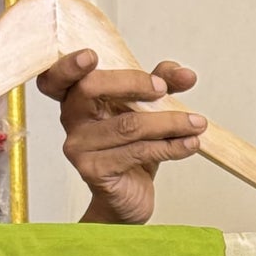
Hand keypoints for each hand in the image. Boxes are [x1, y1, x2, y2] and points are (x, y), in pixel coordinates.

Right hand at [34, 53, 205, 224]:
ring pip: (127, 125)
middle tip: (164, 89)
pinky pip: (137, 152)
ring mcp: (79, 147)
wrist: (127, 199)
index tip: (93, 56)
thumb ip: (161, 86)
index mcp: (76, 98)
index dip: (69, 65)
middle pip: (92, 89)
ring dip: (169, 122)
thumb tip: (186, 74)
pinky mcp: (95, 171)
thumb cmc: (132, 151)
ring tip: (197, 123)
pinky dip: (170, 147)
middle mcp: (71, 120)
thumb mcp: (146, 112)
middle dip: (134, 83)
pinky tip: (190, 144)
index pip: (59, 77)